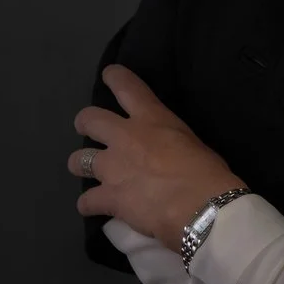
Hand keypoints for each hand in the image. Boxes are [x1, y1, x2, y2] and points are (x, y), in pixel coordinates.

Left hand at [68, 65, 245, 252]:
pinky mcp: (108, 197)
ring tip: (89, 173)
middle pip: (89, 119)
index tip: (109, 75)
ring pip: (77, 160)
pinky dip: (89, 205)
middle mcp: (125, 137)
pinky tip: (96, 208)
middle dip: (85, 123)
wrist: (200, 206)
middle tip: (89, 130)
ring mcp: (112, 168)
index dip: (115, 77)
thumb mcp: (190, 141)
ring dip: (81, 165)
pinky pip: (85, 201)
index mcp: (151, 118)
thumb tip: (164, 152)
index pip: (126, 86)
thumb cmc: (206, 170)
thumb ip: (168, 140)